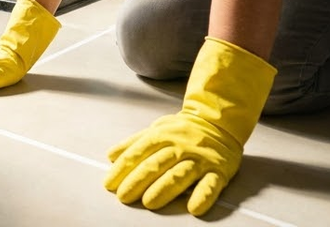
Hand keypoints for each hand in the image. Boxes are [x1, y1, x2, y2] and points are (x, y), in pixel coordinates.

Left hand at [104, 37, 275, 215]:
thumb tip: (110, 156)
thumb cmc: (182, 130)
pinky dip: (203, 196)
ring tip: (149, 202)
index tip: (110, 183)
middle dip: (138, 180)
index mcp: (163, 135)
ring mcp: (200, 158)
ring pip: (181, 174)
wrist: (219, 121)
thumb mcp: (156, 129)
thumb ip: (134, 143)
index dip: (123, 168)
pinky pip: (211, 184)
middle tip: (124, 197)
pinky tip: (193, 207)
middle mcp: (181, 146)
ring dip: (164, 189)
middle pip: (156, 164)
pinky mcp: (219, 170)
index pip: (139, 152)